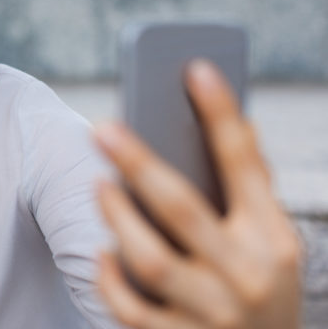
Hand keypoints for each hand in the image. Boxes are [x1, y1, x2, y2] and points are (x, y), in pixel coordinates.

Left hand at [94, 60, 301, 328]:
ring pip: (151, 260)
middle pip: (183, 209)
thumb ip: (249, 192)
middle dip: (139, 163)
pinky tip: (102, 252)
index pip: (245, 165)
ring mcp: (215, 315)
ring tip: (98, 185)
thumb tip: (234, 124)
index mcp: (273, 238)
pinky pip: (134, 311)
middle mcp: (248, 275)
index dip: (222, 114)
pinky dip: (113, 281)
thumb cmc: (261, 287)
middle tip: (102, 128)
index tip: (196, 67)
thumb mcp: (272, 243)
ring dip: (118, 219)